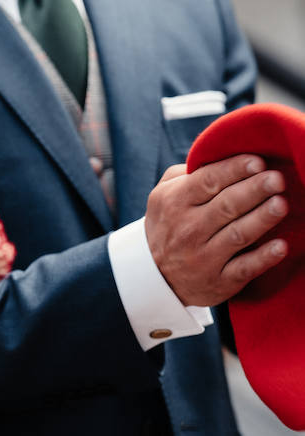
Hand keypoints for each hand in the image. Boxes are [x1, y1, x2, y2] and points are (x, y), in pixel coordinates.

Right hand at [145, 155, 287, 306]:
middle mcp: (188, 230)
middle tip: (277, 178)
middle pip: (226, 206)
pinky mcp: (219, 282)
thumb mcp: (163, 196)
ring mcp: (204, 258)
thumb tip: (218, 153)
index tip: (258, 161)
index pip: (207, 181)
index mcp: (175, 202)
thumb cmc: (169, 225)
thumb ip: (186, 174)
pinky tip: (281, 246)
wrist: (154, 277)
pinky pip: (244, 269)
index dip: (234, 170)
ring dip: (261, 219)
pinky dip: (263, 258)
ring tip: (281, 204)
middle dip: (254, 190)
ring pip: (237, 235)